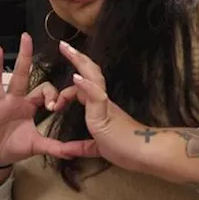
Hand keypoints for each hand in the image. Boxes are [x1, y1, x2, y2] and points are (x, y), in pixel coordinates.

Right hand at [0, 32, 98, 166]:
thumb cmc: (13, 147)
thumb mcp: (38, 146)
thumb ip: (58, 147)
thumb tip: (78, 152)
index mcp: (27, 105)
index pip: (42, 90)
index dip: (51, 94)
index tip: (54, 106)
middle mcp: (12, 101)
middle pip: (19, 76)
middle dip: (23, 57)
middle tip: (27, 38)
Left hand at [58, 40, 148, 171]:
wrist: (144, 154)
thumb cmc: (125, 149)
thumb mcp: (95, 147)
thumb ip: (79, 147)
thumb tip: (64, 151)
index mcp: (100, 108)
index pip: (83, 90)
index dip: (67, 92)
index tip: (54, 103)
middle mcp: (103, 101)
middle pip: (90, 73)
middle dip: (76, 58)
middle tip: (63, 45)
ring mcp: (105, 105)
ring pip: (94, 77)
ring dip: (80, 62)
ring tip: (67, 49)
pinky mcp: (107, 113)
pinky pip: (96, 95)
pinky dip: (86, 85)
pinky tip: (76, 77)